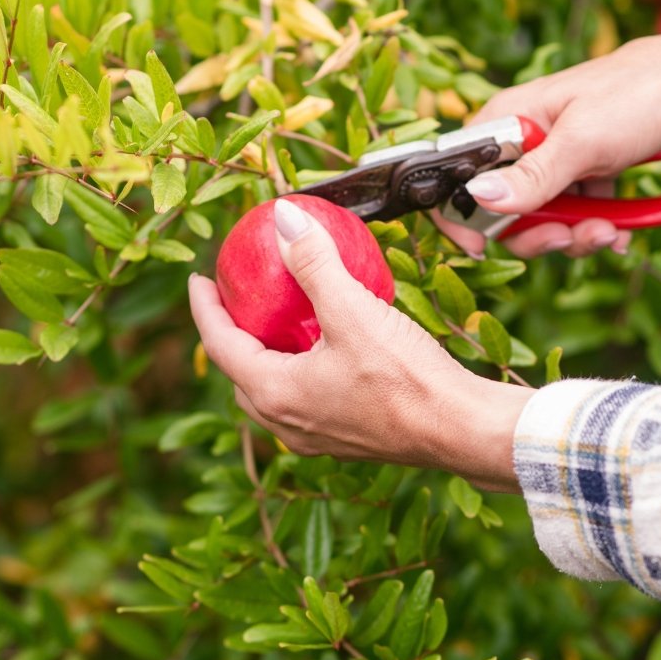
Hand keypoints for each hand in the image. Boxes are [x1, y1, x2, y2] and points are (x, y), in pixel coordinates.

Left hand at [189, 199, 531, 492]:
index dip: (205, 308)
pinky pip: (302, 402)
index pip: (219, 345)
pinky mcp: (344, 440)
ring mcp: (314, 437)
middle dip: (230, 336)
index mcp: (274, 393)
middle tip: (234, 299)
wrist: (460, 429)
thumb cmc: (405, 376)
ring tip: (274, 323)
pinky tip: (323, 349)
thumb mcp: (354, 311)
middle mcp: (285, 422)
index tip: (199, 278)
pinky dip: (296, 373)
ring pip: (270, 395)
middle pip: (239, 374)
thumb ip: (314, 264)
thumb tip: (284, 219)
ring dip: (264, 358)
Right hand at [443, 21, 660, 257]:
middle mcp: (524, 140)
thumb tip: (478, 200)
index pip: (457, 176)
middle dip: (538, 233)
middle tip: (570, 237)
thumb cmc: (639, 96)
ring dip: (575, 235)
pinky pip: (575, 214)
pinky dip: (596, 228)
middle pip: (502, 210)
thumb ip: (531, 177)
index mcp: (507, 121)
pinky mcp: (585, 171)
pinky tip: (620, 230)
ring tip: (609, 231)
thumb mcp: (583, 142)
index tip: (482, 248)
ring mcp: (555, 158)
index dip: (461, 216)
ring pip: (543, 219)